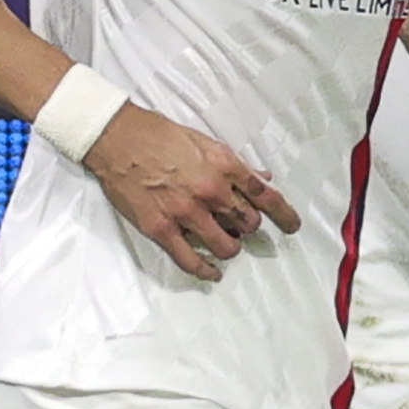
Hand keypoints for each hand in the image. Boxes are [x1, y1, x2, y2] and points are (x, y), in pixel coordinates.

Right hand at [80, 103, 300, 282]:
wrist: (116, 138)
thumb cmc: (158, 135)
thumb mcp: (203, 141)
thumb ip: (234, 164)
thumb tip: (262, 178)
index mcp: (224, 165)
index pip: (266, 196)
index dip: (285, 215)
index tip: (292, 226)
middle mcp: (210, 190)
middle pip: (249, 223)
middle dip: (248, 226)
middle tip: (239, 225)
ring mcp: (185, 212)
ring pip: (226, 245)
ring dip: (230, 247)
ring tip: (223, 243)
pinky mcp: (161, 228)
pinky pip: (190, 260)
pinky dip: (206, 270)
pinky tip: (212, 273)